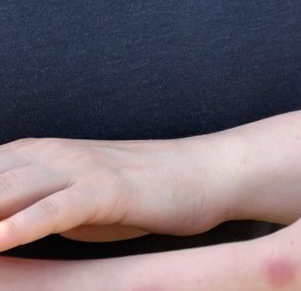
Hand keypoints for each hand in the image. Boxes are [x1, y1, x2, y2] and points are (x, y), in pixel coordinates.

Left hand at [0, 136, 231, 249]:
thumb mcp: (68, 203)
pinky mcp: (108, 190)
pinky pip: (56, 209)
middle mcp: (46, 153)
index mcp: (29, 154)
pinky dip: (22, 225)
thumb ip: (23, 211)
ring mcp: (78, 168)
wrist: (204, 174)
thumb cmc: (136, 194)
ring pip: (6, 192)